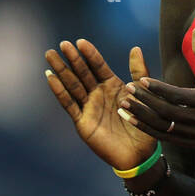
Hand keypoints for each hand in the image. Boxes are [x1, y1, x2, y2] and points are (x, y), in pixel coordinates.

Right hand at [44, 38, 156, 170]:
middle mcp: (98, 95)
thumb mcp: (142, 95)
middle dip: (72, 59)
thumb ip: (138, 73)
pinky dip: (59, 91)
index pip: (98, 66)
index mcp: (112, 86)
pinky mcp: (82, 122)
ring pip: (72, 85)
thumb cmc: (144, 125)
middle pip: (82, 73)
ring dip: (61, 70)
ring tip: (50, 55)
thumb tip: (135, 48)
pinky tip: (50, 77)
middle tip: (62, 44)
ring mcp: (88, 107)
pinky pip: (69, 104)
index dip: (89, 54)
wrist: (140, 153)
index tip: (80, 42)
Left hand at [120, 27, 194, 150]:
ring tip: (124, 104)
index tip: (142, 80)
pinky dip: (146, 129)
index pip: (177, 95)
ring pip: (162, 126)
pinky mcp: (187, 143)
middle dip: (145, 100)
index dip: (159, 88)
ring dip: (141, 116)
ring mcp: (192, 133)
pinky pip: (163, 137)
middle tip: (128, 88)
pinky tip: (131, 120)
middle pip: (166, 111)